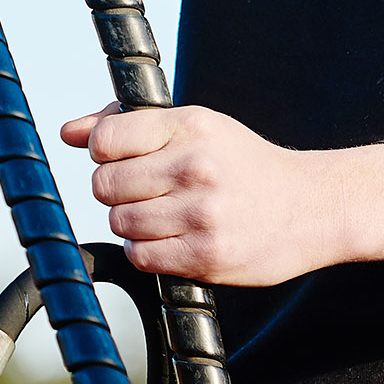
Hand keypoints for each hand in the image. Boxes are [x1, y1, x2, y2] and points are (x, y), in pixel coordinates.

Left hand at [61, 104, 383, 286]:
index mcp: (192, 126)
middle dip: (116, 192)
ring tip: (166, 217)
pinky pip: (141, 257)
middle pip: (104, 185)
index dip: (104, 152)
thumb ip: (130, 126)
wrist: (314, 207)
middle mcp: (195, 166)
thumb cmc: (247, 165)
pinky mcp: (206, 256)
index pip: (106, 138)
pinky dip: (149, 252)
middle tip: (146, 192)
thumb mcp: (199, 128)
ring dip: (133, 224)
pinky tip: (175, 240)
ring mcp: (201, 213)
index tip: (122, 159)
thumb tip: (68, 132)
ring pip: (120, 223)